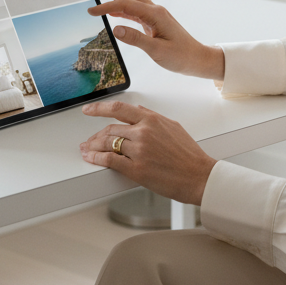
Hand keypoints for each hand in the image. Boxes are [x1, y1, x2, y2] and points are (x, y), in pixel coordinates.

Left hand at [80, 100, 215, 204]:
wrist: (198, 176)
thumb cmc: (189, 155)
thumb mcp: (172, 126)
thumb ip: (152, 116)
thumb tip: (137, 109)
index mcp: (151, 120)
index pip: (118, 108)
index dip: (99, 108)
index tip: (89, 109)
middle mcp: (143, 132)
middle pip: (110, 129)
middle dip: (96, 136)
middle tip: (90, 140)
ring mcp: (138, 150)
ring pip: (107, 143)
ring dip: (93, 147)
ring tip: (87, 150)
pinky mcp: (136, 169)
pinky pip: (109, 160)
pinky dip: (96, 158)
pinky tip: (91, 158)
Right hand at [89, 0, 224, 78]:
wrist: (197, 59)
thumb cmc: (181, 56)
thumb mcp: (157, 50)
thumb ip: (135, 39)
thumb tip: (116, 29)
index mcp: (155, 15)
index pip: (126, 5)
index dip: (106, 6)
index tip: (91, 11)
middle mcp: (155, 11)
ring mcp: (155, 15)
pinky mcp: (155, 22)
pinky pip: (136, 10)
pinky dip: (123, 8)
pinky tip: (114, 12)